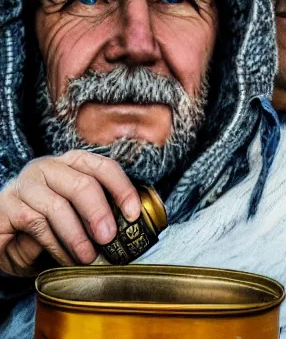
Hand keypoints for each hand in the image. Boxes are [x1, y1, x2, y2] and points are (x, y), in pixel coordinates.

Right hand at [0, 150, 140, 275]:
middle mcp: (49, 167)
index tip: (133, 214)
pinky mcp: (7, 204)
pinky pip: (37, 224)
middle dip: (100, 213)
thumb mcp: (77, 217)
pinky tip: (66, 259)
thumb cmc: (46, 227)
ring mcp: (26, 183)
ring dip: (78, 236)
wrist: (2, 240)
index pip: (103, 166)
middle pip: (83, 183)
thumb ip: (98, 214)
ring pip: (59, 206)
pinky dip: (56, 245)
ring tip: (88, 257)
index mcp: (72, 164)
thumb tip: (129, 226)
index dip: (122, 188)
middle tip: (109, 238)